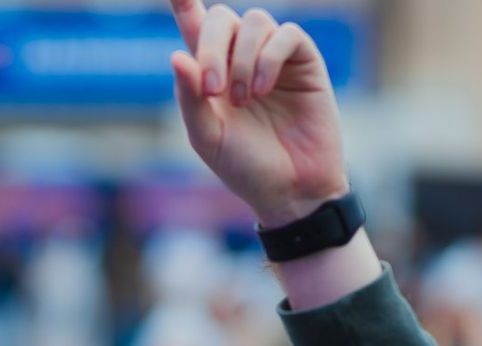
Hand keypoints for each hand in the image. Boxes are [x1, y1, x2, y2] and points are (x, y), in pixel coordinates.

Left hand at [168, 0, 347, 228]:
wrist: (289, 191)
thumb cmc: (246, 167)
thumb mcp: (207, 138)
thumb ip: (189, 98)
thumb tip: (177, 55)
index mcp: (212, 73)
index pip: (195, 25)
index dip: (184, 3)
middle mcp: (242, 58)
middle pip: (221, 18)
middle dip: (212, 48)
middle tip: (213, 90)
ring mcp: (274, 57)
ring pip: (255, 21)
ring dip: (243, 58)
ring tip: (244, 99)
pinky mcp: (304, 62)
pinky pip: (286, 35)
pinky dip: (269, 57)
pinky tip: (263, 90)